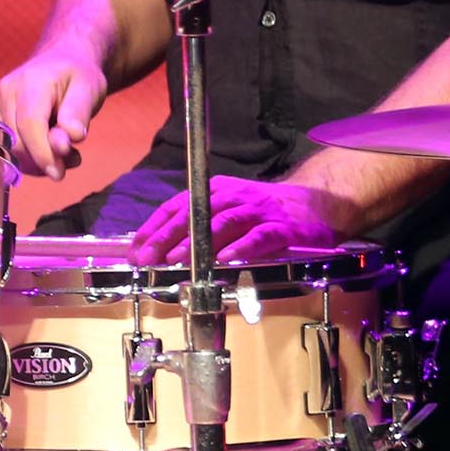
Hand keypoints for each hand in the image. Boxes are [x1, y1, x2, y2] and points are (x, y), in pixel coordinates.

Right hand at [0, 52, 107, 178]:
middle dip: (44, 159)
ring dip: (37, 160)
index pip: (29, 124)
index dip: (42, 153)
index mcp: (31, 81)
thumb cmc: (77, 75)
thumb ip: (77, 115)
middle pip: (17, 140)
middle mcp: (6, 90)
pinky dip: (28, 156)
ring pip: (9, 148)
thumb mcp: (89, 90)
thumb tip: (67, 141)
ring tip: (64, 151)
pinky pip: (5, 145)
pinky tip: (47, 148)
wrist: (60, 60)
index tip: (58, 174)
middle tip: (73, 158)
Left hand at [130, 176, 352, 263]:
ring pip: (223, 223)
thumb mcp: (227, 208)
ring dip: (198, 242)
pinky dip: (242, 247)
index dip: (155, 227)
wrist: (314, 204)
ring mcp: (258, 211)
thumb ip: (200, 222)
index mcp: (215, 191)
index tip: (135, 248)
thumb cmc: (264, 210)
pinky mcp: (282, 227)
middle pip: (194, 214)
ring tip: (177, 259)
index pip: (177, 206)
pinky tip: (226, 259)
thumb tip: (163, 245)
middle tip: (147, 256)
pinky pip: (259, 237)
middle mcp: (233, 196)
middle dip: (167, 236)